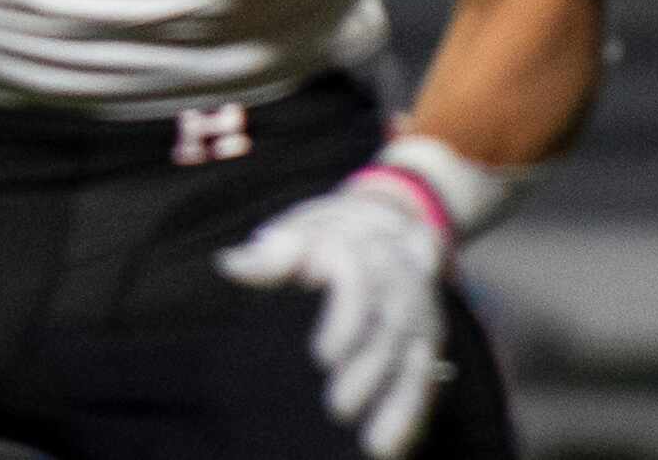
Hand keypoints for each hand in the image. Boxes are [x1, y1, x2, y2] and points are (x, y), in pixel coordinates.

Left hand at [218, 173, 450, 458]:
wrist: (390, 220)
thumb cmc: (327, 232)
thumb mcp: (299, 229)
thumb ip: (272, 253)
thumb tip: (230, 265)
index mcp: (362, 251)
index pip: (360, 285)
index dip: (345, 321)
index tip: (321, 357)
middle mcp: (398, 284)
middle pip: (389, 331)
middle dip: (367, 372)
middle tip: (337, 409)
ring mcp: (417, 315)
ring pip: (413, 361)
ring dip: (398, 404)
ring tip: (375, 447)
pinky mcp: (427, 341)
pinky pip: (425, 379)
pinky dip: (413, 414)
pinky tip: (393, 449)